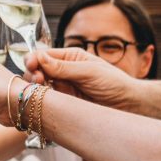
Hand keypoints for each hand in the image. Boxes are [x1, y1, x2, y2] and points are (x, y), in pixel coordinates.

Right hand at [26, 46, 141, 110]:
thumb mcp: (88, 71)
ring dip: (35, 89)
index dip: (33, 60)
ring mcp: (63, 88)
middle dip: (32, 75)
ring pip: (39, 87)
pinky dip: (41, 101)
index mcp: (70, 57)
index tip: (31, 67)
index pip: (43, 55)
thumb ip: (63, 67)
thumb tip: (39, 58)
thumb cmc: (114, 83)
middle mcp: (63, 71)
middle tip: (37, 82)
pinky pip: (47, 101)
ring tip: (39, 93)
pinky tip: (41, 103)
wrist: (129, 105)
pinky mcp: (64, 104)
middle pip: (37, 71)